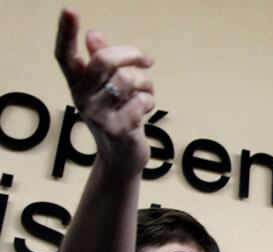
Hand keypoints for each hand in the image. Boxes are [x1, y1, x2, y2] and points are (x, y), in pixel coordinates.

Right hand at [54, 8, 154, 173]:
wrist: (122, 157)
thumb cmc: (118, 116)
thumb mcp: (108, 88)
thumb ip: (102, 63)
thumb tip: (94, 35)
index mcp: (77, 83)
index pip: (65, 54)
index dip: (66, 32)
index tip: (70, 10)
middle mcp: (81, 97)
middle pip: (103, 60)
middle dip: (131, 54)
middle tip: (146, 60)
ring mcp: (97, 115)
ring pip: (128, 80)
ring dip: (146, 83)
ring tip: (147, 92)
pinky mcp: (116, 128)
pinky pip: (142, 100)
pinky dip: (150, 101)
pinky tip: (145, 110)